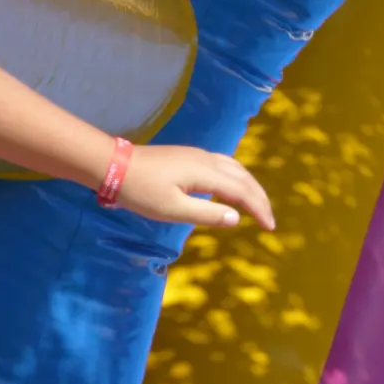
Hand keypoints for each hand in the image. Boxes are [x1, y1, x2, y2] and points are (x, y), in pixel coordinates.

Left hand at [118, 145, 274, 229]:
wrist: (113, 165)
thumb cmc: (141, 191)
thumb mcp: (173, 210)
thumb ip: (207, 215)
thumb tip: (236, 218)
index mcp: (205, 173)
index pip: (242, 191)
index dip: (259, 209)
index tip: (270, 228)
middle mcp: (207, 160)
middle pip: (244, 177)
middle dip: (259, 198)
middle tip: (269, 220)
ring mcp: (198, 155)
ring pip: (236, 169)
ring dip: (250, 187)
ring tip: (257, 205)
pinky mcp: (190, 156)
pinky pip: (225, 165)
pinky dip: (238, 179)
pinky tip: (235, 188)